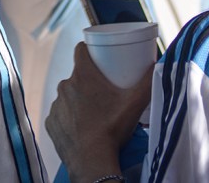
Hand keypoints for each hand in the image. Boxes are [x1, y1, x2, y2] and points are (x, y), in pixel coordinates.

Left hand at [46, 42, 152, 182]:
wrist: (91, 160)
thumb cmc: (112, 129)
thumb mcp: (135, 103)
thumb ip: (148, 82)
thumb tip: (158, 64)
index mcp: (82, 76)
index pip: (80, 50)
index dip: (89, 49)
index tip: (98, 55)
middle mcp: (64, 86)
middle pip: (77, 75)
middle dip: (89, 80)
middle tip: (105, 91)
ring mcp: (56, 104)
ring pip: (68, 95)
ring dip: (79, 100)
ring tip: (95, 111)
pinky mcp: (51, 121)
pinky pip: (60, 114)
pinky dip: (70, 117)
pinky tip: (81, 125)